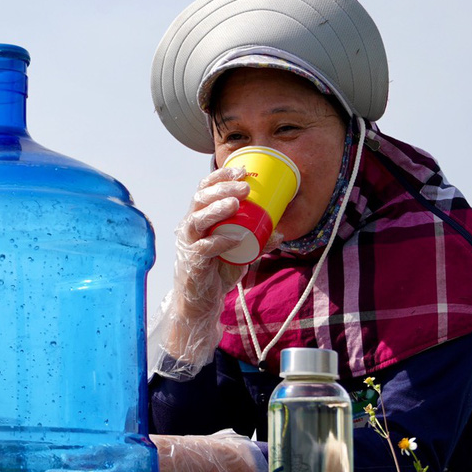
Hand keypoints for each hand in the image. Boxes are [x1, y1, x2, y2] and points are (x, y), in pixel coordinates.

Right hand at [150, 167, 263, 379]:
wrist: (202, 301)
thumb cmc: (217, 271)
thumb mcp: (241, 252)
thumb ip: (258, 241)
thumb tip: (281, 230)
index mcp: (200, 217)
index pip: (205, 189)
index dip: (221, 176)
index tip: (244, 170)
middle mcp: (191, 226)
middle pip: (200, 198)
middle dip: (222, 188)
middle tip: (245, 185)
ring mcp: (189, 244)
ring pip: (197, 219)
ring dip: (216, 209)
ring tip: (236, 202)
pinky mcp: (192, 262)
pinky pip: (204, 248)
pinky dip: (220, 241)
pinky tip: (236, 237)